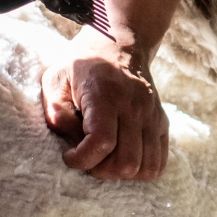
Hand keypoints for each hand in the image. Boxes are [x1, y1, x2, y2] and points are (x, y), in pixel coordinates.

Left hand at [41, 25, 168, 180]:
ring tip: (106, 159)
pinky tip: (123, 157)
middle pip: (126, 162)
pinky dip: (142, 169)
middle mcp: (135, 107)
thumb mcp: (55, 79)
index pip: (102, 143)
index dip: (82, 160)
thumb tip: (72, 144)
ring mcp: (152, 116)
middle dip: (101, 170)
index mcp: (106, 96)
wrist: (121, 43)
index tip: (69, 155)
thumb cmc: (83, 64)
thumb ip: (57, 114)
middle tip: (87, 158)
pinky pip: (160, 161)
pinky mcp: (161, 122)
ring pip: (147, 167)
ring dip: (122, 173)